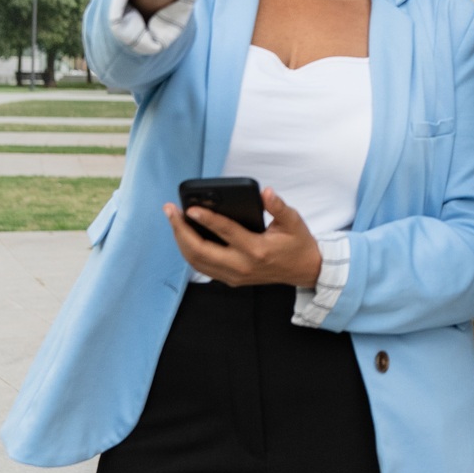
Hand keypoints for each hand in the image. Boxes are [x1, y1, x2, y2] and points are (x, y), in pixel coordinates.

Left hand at [165, 187, 321, 287]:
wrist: (304, 271)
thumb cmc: (298, 243)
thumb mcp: (293, 221)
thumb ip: (278, 207)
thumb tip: (266, 192)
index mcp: (257, 249)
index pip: (226, 232)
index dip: (206, 219)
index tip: (189, 208)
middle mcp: (242, 266)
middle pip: (201, 250)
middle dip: (181, 230)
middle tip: (170, 211)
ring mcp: (234, 276)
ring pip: (197, 261)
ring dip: (181, 241)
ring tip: (173, 221)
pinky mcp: (231, 280)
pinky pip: (202, 267)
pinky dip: (189, 251)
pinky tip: (183, 236)